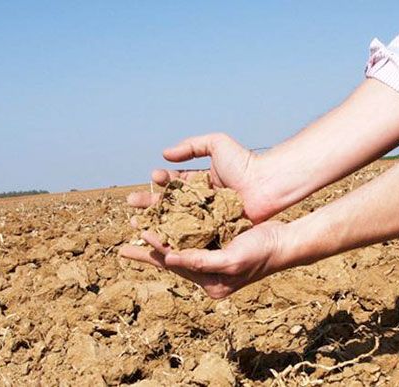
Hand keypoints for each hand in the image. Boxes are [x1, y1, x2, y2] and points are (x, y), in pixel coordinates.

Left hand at [119, 222, 290, 298]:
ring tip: (138, 228)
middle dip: (147, 252)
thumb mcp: (231, 260)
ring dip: (159, 236)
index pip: (174, 265)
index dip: (155, 250)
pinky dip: (176, 227)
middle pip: (170, 260)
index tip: (139, 234)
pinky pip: (190, 236)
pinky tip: (165, 218)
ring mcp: (210, 258)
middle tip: (122, 249)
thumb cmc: (261, 254)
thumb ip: (200, 261)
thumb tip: (168, 259)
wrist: (284, 242)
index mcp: (208, 283)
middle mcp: (206, 272)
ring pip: (177, 246)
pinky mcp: (215, 243)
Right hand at [127, 133, 276, 222]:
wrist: (267, 184)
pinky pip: (192, 235)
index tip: (153, 178)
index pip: (174, 182)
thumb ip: (190, 146)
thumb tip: (164, 155)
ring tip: (139, 223)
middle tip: (131, 204)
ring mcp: (207, 217)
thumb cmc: (244, 162)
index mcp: (200, 181)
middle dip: (150, 203)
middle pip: (170, 203)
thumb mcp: (216, 144)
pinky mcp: (214, 232)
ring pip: (177, 221)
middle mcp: (201, 201)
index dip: (162, 180)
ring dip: (157, 222)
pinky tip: (160, 239)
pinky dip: (175, 237)